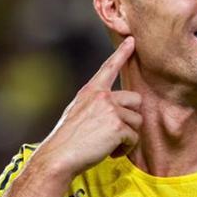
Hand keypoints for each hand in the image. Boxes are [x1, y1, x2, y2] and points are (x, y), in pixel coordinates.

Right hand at [34, 36, 142, 179]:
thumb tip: (118, 111)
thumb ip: (97, 106)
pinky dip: (126, 148)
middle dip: (131, 117)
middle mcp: (102, 96)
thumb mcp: (78, 112)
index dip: (122, 54)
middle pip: (136, 100)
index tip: (132, 40)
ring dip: (128, 136)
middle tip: (116, 132)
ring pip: (137, 121)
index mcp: (91, 91)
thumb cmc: (68, 140)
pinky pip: (134, 137)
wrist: (59, 156)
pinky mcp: (117, 126)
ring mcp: (110, 110)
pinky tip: (110, 152)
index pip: (109, 68)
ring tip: (109, 145)